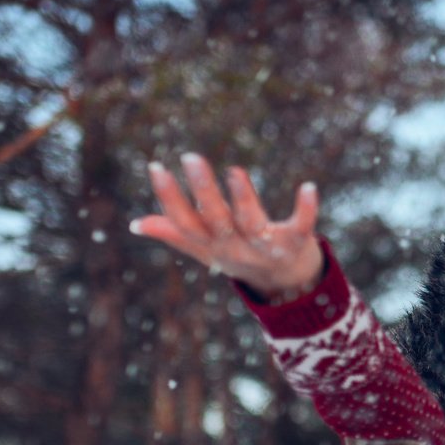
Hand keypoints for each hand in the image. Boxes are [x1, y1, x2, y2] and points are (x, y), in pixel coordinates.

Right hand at [131, 154, 322, 299]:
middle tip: (191, 157)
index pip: (185, 223)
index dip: (169, 198)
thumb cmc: (241, 258)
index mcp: (213, 245)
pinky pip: (301, 226)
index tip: (156, 167)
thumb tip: (136, 224)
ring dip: (243, 198)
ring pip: (252, 223)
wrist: (288, 286)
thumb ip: (176, 233)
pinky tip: (308, 186)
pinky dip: (306, 209)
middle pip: (217, 221)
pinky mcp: (296, 243)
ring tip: (235, 171)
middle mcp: (237, 248)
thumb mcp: (207, 249)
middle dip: (204, 192)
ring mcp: (266, 247)